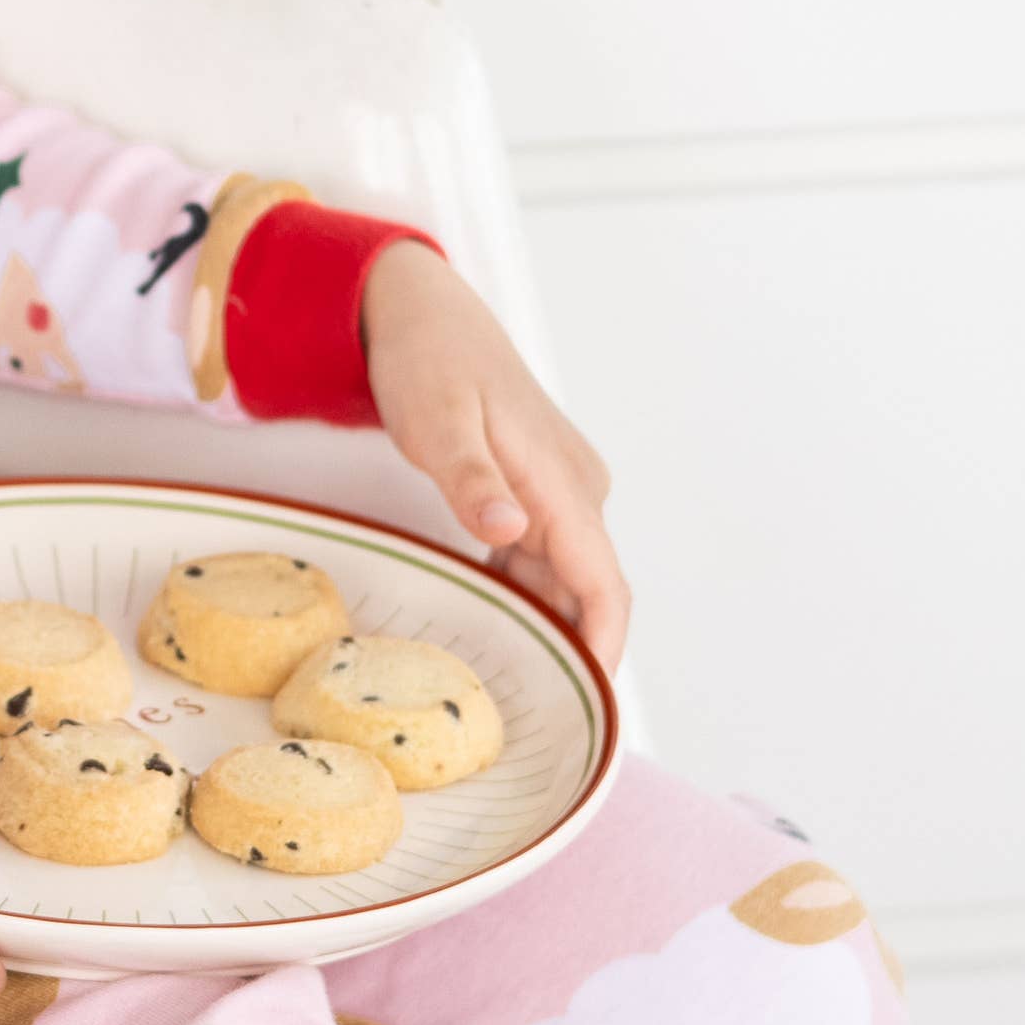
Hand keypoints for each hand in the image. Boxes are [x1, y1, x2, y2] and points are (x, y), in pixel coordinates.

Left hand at [363, 243, 629, 670]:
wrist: (420, 309)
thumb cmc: (428, 360)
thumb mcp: (436, 421)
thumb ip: (471, 478)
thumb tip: (511, 528)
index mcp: (562, 482)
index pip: (604, 583)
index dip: (604, 646)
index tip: (590, 704)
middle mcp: (575, 490)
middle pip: (588, 589)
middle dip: (571, 650)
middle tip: (531, 716)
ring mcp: (557, 490)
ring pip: (563, 576)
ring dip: (543, 623)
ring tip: (506, 685)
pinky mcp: (533, 489)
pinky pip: (539, 556)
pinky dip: (521, 591)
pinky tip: (487, 622)